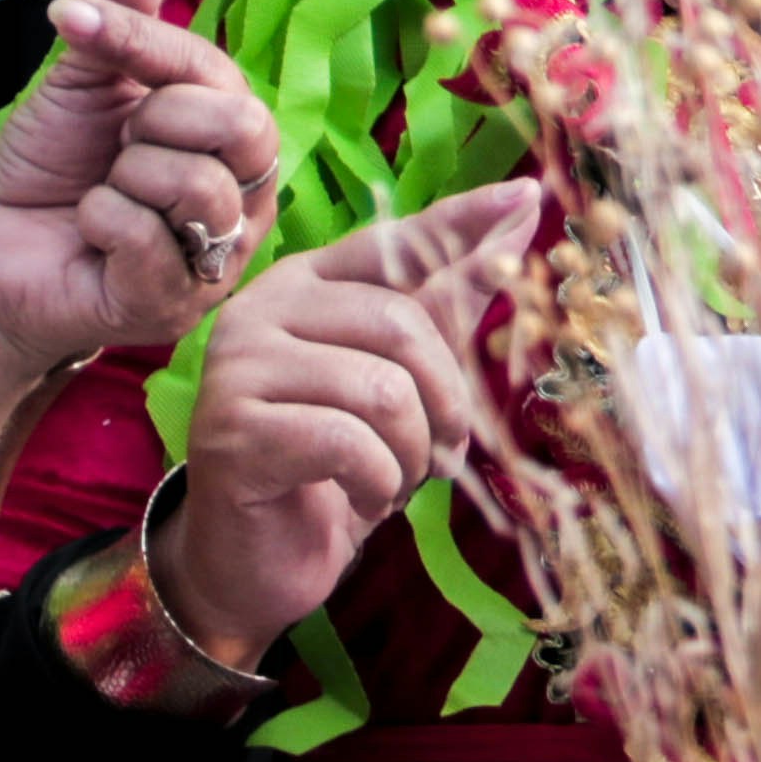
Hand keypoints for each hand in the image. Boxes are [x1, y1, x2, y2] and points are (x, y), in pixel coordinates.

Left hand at [0, 0, 289, 382]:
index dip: (140, 41)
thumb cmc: (53, 165)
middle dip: (152, 124)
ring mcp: (218, 254)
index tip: (66, 19)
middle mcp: (245, 191)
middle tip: (115, 146)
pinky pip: (148, 242)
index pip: (215, 68)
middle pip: (242, 128)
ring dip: (121, 181)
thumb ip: (120, 2)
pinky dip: (100, 223)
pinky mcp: (177, 305)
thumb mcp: (83, 76)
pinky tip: (92, 235)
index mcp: (231, 129)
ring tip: (105, 195)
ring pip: (195, 186)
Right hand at [149, 181, 546, 657]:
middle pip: (399, 324)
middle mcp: (261, 308)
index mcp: (303, 284)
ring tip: (394, 480)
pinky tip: (364, 497)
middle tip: (442, 453)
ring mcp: (238, 365)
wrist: (254, 564)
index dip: (461, 225)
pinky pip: (346, 441)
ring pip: (381, 389)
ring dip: (412, 452)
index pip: (392, 243)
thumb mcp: (398, 380)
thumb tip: (517, 210)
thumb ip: (446, 302)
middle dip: (444, 401)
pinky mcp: (232, 428)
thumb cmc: (331, 467)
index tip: (528, 197)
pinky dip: (377, 479)